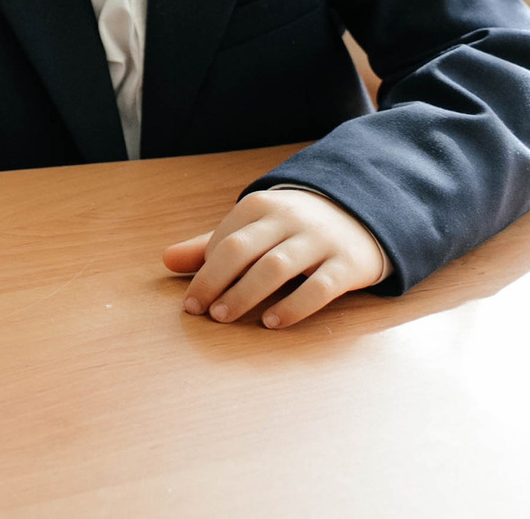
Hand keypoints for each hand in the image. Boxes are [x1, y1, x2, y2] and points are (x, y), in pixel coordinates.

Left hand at [164, 187, 388, 328]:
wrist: (363, 214)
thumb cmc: (294, 228)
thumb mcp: (254, 228)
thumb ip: (212, 245)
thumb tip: (166, 260)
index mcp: (261, 207)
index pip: (224, 240)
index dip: (204, 271)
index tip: (190, 301)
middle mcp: (289, 219)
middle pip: (242, 250)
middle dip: (215, 281)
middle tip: (199, 312)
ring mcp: (320, 240)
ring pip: (276, 267)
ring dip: (245, 294)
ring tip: (223, 318)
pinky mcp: (348, 264)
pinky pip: (319, 287)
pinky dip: (293, 306)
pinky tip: (271, 322)